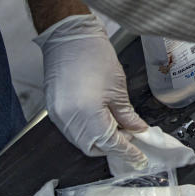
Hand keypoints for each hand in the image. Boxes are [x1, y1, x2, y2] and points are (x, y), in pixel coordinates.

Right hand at [34, 15, 148, 171]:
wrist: (69, 38)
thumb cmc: (93, 56)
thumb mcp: (117, 88)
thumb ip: (127, 114)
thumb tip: (137, 129)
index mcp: (87, 116)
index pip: (111, 144)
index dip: (127, 152)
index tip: (139, 157)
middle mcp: (69, 121)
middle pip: (94, 148)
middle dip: (114, 147)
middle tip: (131, 139)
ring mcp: (59, 117)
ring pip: (82, 141)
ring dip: (100, 140)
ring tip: (118, 128)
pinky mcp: (54, 110)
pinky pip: (73, 130)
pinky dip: (88, 131)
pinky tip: (101, 121)